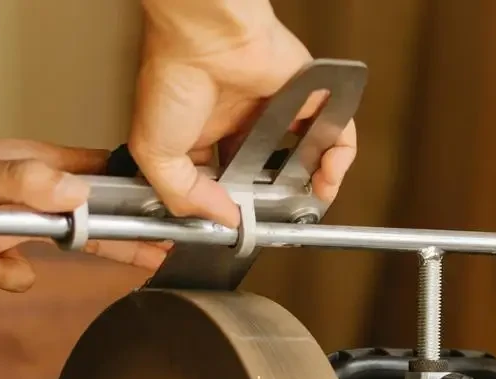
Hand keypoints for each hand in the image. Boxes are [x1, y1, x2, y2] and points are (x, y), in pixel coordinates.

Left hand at [0, 138, 168, 290]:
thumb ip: (20, 183)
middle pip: (93, 215)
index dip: (133, 191)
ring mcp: (11, 222)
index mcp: (33, 163)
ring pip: (63, 247)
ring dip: (74, 259)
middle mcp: (29, 191)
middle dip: (127, 233)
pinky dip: (0, 275)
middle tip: (166, 248)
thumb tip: (74, 193)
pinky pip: (16, 274)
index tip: (166, 208)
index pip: (98, 173)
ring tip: (121, 262)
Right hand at [130, 0, 356, 226]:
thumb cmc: (171, 76)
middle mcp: (238, 126)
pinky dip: (340, 154)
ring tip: (314, 201)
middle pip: (265, 175)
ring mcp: (273, 112)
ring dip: (315, 182)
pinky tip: (330, 172)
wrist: (203, 35)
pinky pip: (334, 130)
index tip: (241, 227)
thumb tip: (222, 221)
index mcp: (200, 140)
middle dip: (276, 201)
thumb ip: (184, 196)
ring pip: (302, 156)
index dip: (233, 209)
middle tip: (283, 219)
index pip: (222, 186)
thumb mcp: (155, 155)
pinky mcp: (305, 97)